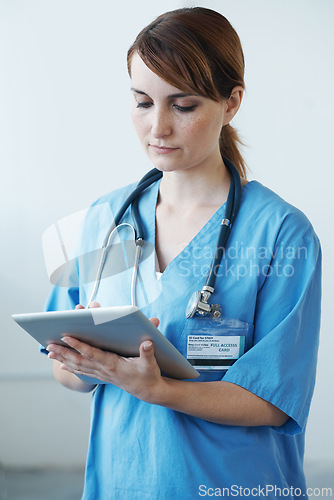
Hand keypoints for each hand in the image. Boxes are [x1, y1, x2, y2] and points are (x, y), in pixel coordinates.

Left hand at [47, 305, 161, 401]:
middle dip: (64, 353)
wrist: (149, 391)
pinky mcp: (103, 376)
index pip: (91, 353)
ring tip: (50, 353)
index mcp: (113, 365)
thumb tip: (148, 342)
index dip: (78, 345)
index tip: (66, 337)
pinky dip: (72, 367)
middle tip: (49, 345)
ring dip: (64, 359)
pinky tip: (63, 365)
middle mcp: (104, 370)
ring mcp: (102, 374)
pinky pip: (84, 371)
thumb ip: (148, 352)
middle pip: (79, 360)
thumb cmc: (149, 375)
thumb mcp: (150, 363)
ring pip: (79, 366)